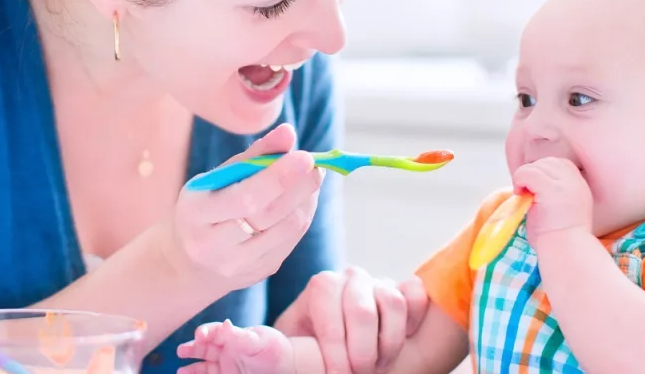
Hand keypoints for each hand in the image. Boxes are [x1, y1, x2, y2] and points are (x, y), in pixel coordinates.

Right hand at [163, 123, 324, 293]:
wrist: (188, 263)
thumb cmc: (205, 208)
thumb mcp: (215, 179)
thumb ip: (252, 156)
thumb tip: (288, 133)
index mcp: (197, 214)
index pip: (246, 198)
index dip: (279, 177)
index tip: (305, 157)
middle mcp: (214, 245)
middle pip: (270, 214)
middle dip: (299, 186)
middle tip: (315, 164)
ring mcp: (238, 264)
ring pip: (287, 229)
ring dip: (306, 200)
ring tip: (310, 179)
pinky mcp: (259, 272)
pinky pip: (291, 241)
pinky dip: (303, 215)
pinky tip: (302, 200)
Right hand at [176, 320, 293, 373]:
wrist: (285, 366)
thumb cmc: (272, 348)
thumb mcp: (259, 340)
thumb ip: (241, 335)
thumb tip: (225, 324)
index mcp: (231, 335)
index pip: (213, 331)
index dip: (205, 332)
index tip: (199, 335)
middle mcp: (224, 349)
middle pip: (203, 348)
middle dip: (191, 348)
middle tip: (181, 350)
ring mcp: (224, 365)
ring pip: (202, 366)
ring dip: (191, 369)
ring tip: (180, 372)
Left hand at [274, 267, 428, 373]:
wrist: (341, 354)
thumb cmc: (312, 355)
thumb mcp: (287, 352)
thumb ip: (265, 347)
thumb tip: (230, 337)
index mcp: (319, 289)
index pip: (328, 303)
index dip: (336, 345)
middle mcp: (348, 279)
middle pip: (361, 307)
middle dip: (363, 349)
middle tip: (363, 372)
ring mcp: (378, 283)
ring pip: (392, 302)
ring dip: (389, 342)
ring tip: (380, 363)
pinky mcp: (403, 291)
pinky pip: (414, 296)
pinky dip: (412, 322)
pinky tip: (401, 342)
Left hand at [510, 156, 592, 248]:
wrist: (565, 251)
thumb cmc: (560, 239)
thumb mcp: (564, 210)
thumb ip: (555, 193)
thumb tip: (534, 185)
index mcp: (580, 186)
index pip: (560, 164)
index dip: (544, 174)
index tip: (537, 192)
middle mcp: (575, 181)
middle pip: (548, 162)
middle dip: (534, 175)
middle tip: (528, 195)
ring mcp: (564, 183)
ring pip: (536, 166)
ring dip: (525, 179)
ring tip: (524, 197)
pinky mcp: (550, 187)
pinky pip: (527, 172)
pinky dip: (519, 180)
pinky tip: (520, 195)